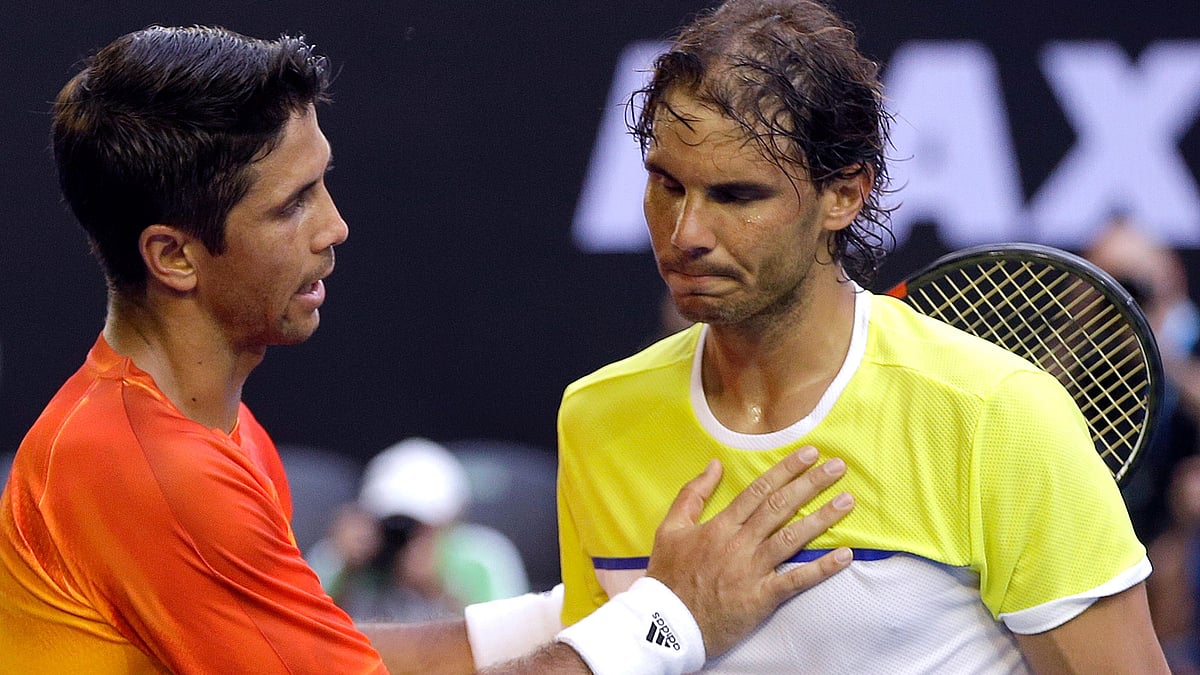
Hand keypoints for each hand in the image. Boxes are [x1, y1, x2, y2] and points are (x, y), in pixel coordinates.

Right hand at [645, 446, 853, 657]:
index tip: (809, 454)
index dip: (786, 470)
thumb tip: (714, 465)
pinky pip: (796, 580)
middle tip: (836, 467)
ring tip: (846, 501)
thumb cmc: (668, 576)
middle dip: (811, 484)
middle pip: (780, 507)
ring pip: (792, 537)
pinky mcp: (761, 597)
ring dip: (822, 518)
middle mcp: (739, 543)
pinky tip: (844, 555)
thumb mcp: (669, 529)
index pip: (759, 490)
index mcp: (719, 526)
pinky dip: (821, 568)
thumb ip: (692, 495)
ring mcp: (752, 570)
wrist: (666, 623)